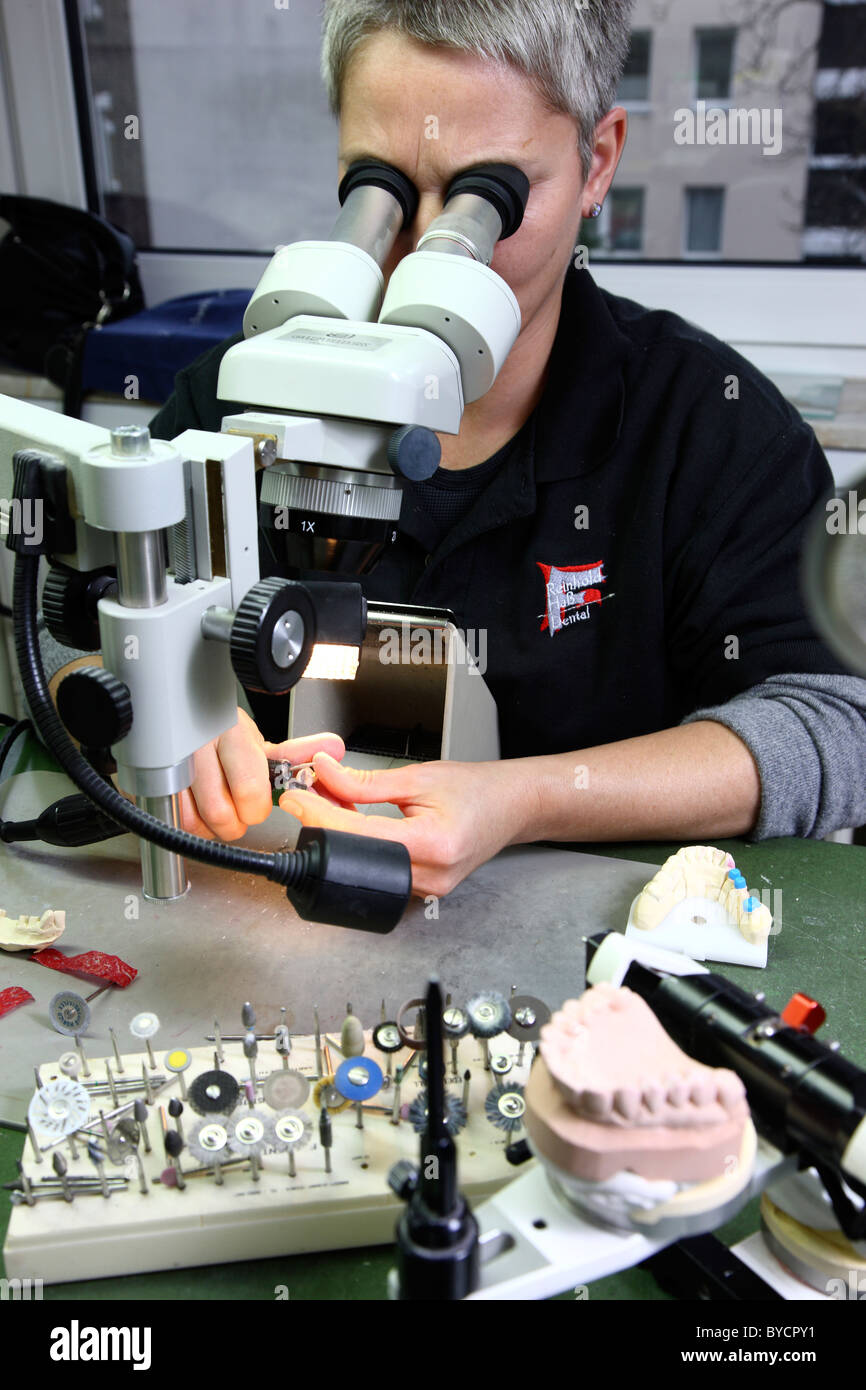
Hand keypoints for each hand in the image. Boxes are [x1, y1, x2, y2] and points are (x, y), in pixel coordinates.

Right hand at [179, 707, 344, 839]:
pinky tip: (196, 811)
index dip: (256, 807)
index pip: (250, 788)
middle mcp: (199, 745)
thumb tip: (333, 749)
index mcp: (233, 733)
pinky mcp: (151, 778)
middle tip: (238, 815)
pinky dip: (187, 823)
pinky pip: (171, 817)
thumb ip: (294, 753)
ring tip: (219, 812)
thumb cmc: (220, 733)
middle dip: (235, 823)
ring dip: (210, 827)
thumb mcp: (257, 741)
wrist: (177, 716)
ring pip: (194, 820)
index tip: (256, 806)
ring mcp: (170, 762)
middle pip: (220, 812)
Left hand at [277, 753, 533, 897]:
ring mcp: (426, 889)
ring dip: (339, 836)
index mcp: (432, 844)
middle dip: (323, 824)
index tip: (296, 797)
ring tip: (331, 801)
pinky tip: (352, 823)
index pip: (358, 834)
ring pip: (362, 867)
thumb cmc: (477, 791)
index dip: (319, 815)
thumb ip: (366, 782)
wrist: (511, 807)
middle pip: (354, 856)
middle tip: (309, 794)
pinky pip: (377, 872)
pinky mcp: (421, 890)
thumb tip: (324, 774)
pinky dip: (358, 847)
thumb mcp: (419, 777)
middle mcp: (429, 875)